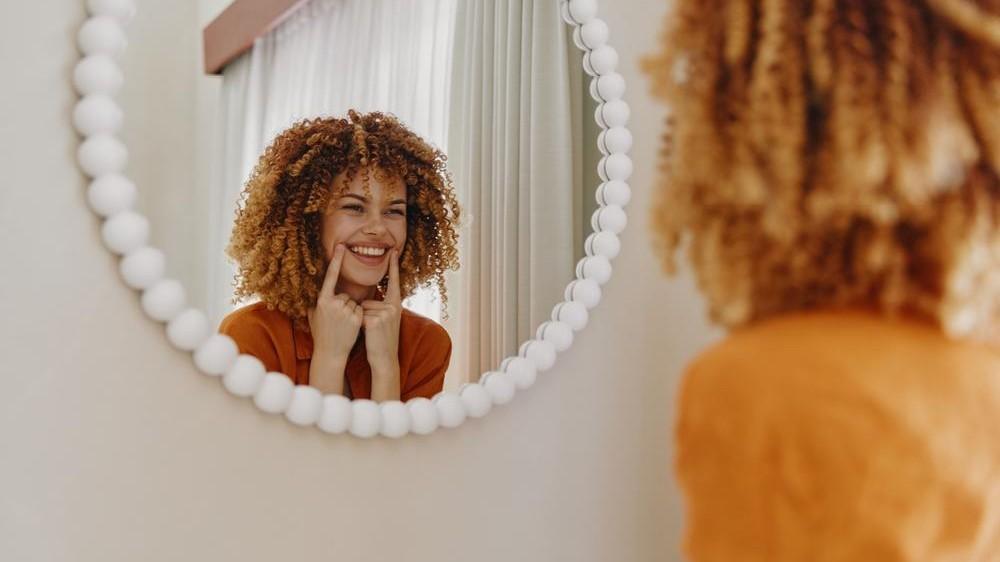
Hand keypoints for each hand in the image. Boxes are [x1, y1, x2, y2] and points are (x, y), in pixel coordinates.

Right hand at [307, 244, 362, 360]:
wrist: (330, 352)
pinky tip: (350, 327)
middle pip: (345, 294)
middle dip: (344, 305)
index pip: (330, 275)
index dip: (336, 260)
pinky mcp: (356, 318)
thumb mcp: (313, 315)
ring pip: (354, 302)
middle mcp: (333, 303)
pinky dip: (358, 316)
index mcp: (322, 299)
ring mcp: (345, 310)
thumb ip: (316, 300)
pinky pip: (361, 310)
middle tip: (337, 320)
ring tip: (342, 324)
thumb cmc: (321, 333)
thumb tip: (314, 288)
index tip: (342, 246)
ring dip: (351, 311)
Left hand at [361, 250, 401, 376]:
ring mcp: (385, 313)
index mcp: (396, 304)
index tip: (393, 250)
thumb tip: (365, 300)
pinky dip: (358, 325)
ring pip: (361, 308)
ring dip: (361, 320)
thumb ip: (380, 307)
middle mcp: (393, 307)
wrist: (385, 359)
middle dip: (365, 314)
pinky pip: (358, 316)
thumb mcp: (386, 320)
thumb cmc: (382, 340)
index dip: (393, 266)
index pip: (394, 282)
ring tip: (371, 332)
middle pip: (368, 300)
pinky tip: (368, 334)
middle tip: (374, 329)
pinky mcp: (375, 321)